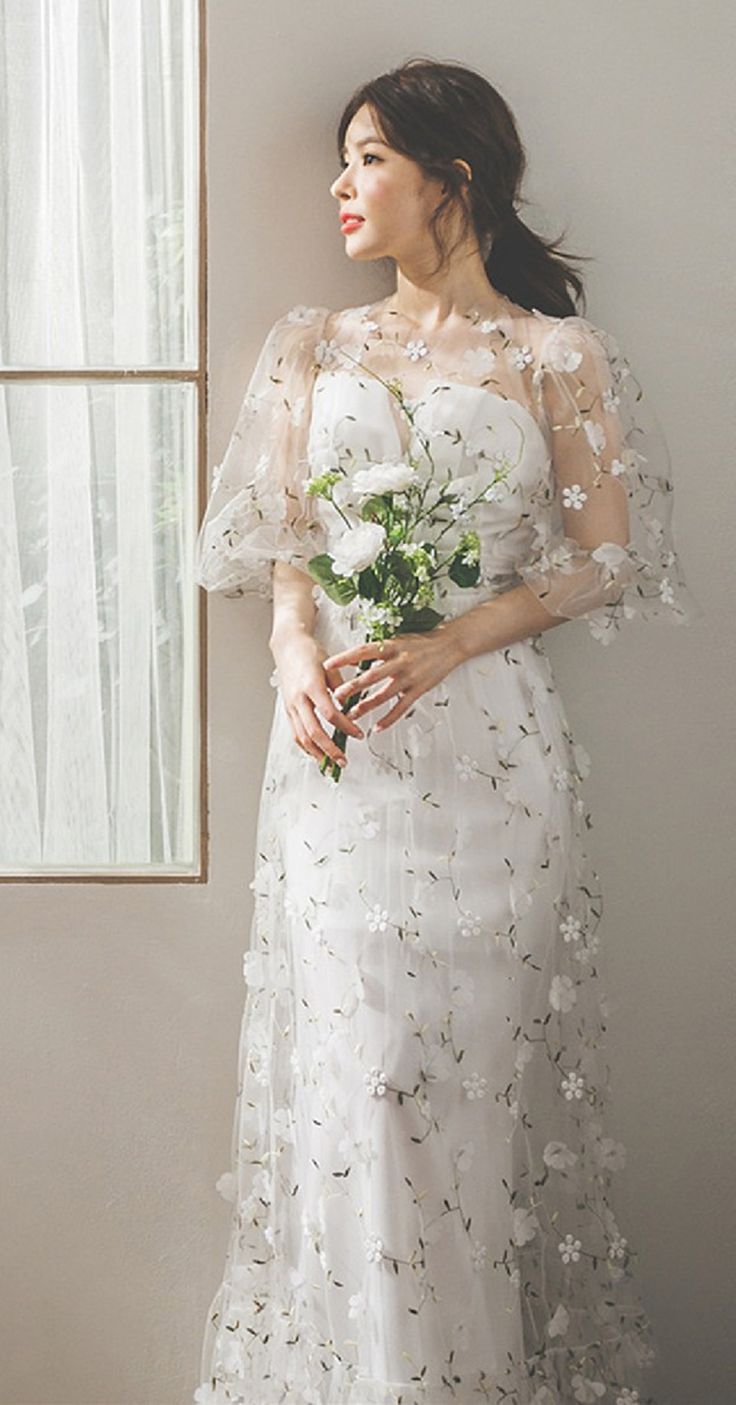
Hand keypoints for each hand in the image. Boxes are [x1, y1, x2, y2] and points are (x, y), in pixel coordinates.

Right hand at [273, 633, 364, 768]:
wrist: (288, 646)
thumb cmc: (309, 653)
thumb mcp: (331, 666)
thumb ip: (341, 688)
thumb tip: (351, 708)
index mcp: (311, 686)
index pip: (329, 713)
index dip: (345, 727)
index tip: (358, 734)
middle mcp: (298, 699)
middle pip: (313, 732)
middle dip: (329, 750)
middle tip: (342, 761)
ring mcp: (291, 706)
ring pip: (301, 737)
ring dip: (316, 753)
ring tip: (329, 764)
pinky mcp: (288, 709)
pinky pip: (296, 733)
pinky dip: (306, 747)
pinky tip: (316, 753)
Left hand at [323, 624, 465, 731]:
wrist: (449, 645)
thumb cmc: (421, 642)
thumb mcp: (397, 640)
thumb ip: (377, 651)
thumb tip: (353, 660)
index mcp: (391, 646)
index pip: (362, 652)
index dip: (344, 659)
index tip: (327, 665)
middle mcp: (399, 661)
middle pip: (370, 676)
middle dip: (351, 687)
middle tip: (334, 696)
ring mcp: (409, 677)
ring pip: (383, 695)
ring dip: (365, 706)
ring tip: (351, 715)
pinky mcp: (419, 690)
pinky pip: (401, 708)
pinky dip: (389, 719)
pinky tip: (377, 727)